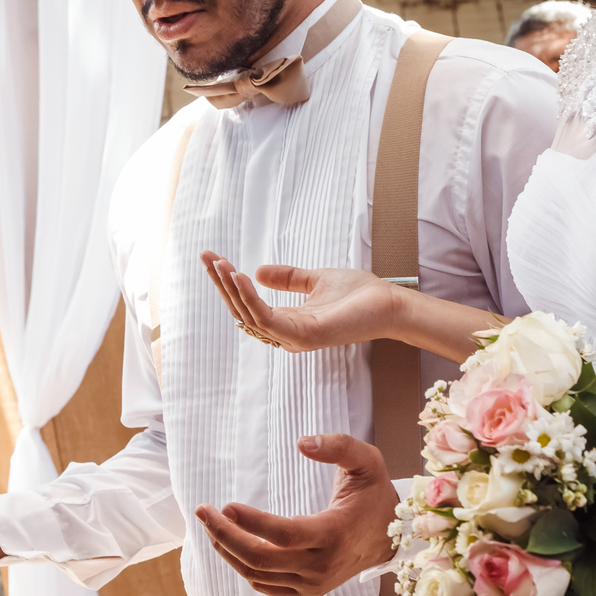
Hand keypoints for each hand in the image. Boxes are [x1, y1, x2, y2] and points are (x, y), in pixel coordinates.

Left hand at [195, 433, 397, 595]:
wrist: (391, 538)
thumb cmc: (374, 494)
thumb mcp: (366, 460)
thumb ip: (337, 446)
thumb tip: (302, 443)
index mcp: (335, 533)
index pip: (283, 535)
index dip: (251, 522)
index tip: (225, 504)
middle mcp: (322, 565)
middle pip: (261, 559)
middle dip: (225, 535)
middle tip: (203, 512)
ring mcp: (314, 583)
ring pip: (257, 575)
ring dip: (227, 550)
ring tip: (211, 525)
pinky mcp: (308, 592)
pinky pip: (265, 586)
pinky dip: (243, 567)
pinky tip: (230, 545)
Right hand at [200, 251, 402, 351]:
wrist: (389, 302)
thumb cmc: (360, 294)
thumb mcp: (316, 280)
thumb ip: (289, 278)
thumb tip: (258, 271)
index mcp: (288, 323)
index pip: (248, 306)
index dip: (229, 284)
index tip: (213, 259)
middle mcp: (287, 334)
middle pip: (243, 311)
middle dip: (222, 284)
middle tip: (206, 257)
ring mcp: (295, 338)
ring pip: (250, 316)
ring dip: (232, 289)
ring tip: (220, 264)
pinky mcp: (306, 335)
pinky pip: (268, 318)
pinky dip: (252, 298)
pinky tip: (241, 277)